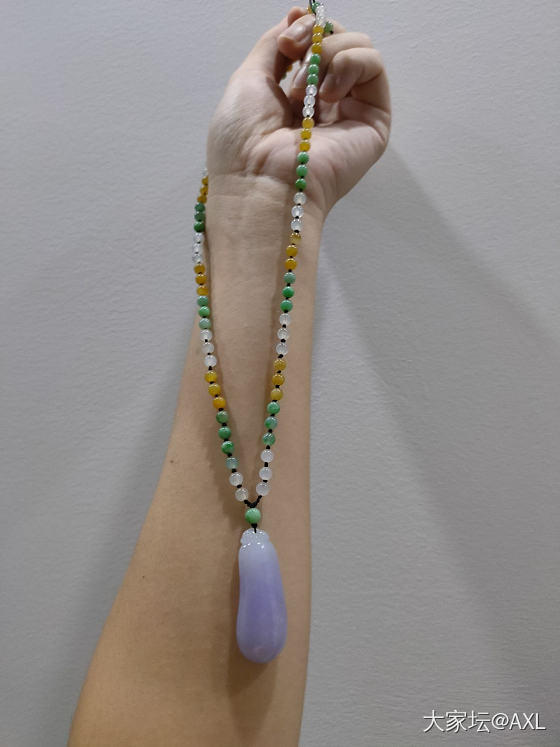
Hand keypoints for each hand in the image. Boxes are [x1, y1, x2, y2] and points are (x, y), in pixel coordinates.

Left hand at [206, 5, 390, 219]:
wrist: (258, 183)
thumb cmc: (243, 145)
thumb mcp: (248, 79)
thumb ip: (275, 44)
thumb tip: (298, 15)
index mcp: (296, 99)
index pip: (314, 45)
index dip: (305, 28)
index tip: (288, 32)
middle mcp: (326, 105)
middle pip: (338, 41)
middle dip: (314, 36)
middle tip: (291, 53)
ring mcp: (352, 113)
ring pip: (360, 47)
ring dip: (329, 52)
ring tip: (305, 89)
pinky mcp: (374, 121)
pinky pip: (375, 66)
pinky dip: (349, 63)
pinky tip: (328, 93)